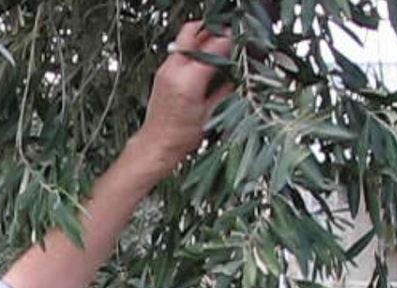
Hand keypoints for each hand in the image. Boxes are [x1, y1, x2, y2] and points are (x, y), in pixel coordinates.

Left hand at [126, 21, 233, 180]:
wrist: (156, 145)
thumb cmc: (183, 136)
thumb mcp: (210, 113)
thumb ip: (224, 89)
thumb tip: (236, 73)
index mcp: (189, 81)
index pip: (213, 48)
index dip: (229, 42)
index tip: (239, 42)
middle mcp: (173, 71)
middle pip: (192, 33)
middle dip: (211, 33)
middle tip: (226, 40)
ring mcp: (165, 70)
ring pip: (184, 40)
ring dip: (201, 41)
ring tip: (217, 51)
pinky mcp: (161, 74)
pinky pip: (179, 52)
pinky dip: (192, 52)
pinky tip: (203, 64)